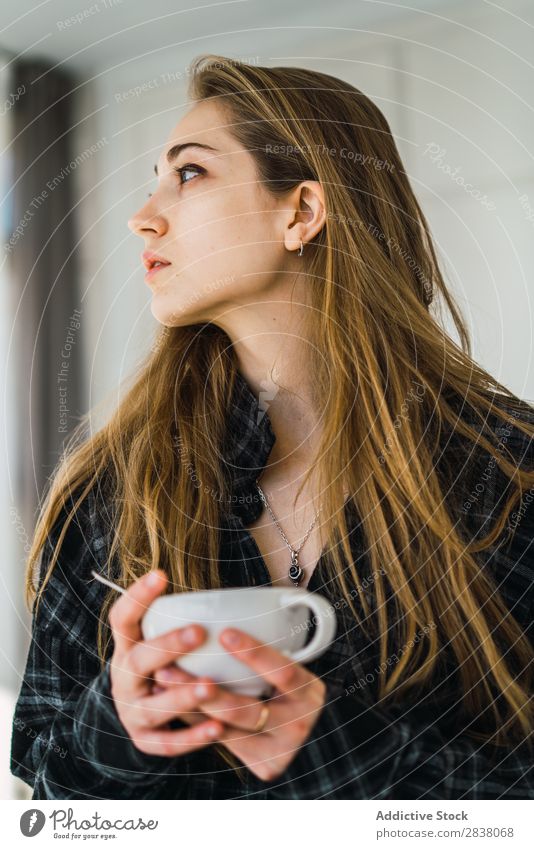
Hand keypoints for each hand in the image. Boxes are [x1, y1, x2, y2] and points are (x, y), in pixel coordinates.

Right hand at [107, 569, 225, 756]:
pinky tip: (217, 728)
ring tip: (211, 686)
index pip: (123, 618)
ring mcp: (132, 711)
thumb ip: (176, 625)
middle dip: (168, 647)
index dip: (138, 596)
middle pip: (139, 661)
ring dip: (183, 694)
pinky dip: (193, 737)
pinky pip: (169, 742)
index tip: (161, 574)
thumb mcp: (156, 643)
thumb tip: (225, 594)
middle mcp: (124, 679)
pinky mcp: (145, 740)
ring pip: (155, 706)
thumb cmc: (160, 667)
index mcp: (126, 648)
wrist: (136, 716)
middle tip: (197, 632)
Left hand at [152, 627, 326, 781]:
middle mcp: (296, 723)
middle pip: (245, 708)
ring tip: (164, 683)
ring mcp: (279, 750)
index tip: (225, 634)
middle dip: (203, 689)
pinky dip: (196, 722)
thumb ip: (270, 649)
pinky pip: (222, 741)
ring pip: (227, 728)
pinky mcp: (264, 766)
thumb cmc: (296, 694)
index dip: (254, 653)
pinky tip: (174, 704)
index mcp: (308, 692)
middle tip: (170, 666)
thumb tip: (224, 616)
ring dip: (190, 705)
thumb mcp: (295, 671)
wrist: (318, 741)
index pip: (283, 671)